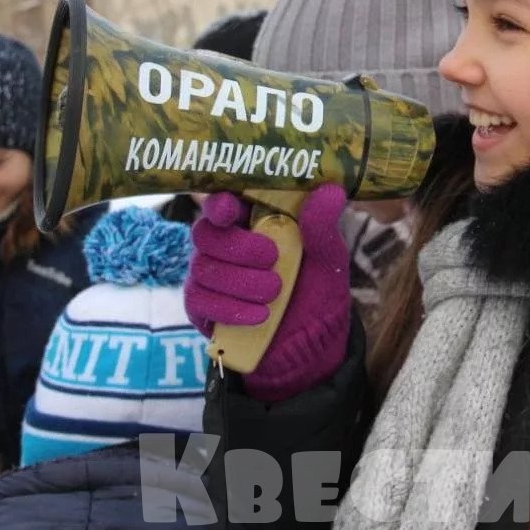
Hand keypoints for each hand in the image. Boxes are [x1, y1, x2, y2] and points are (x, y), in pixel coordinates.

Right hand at [184, 185, 351, 400]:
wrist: (310, 339)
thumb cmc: (315, 286)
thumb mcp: (326, 256)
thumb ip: (322, 225)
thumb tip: (330, 190)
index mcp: (250, 220)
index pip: (222, 200)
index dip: (220, 203)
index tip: (230, 210)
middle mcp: (222, 243)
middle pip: (205, 233)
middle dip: (239, 247)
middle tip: (272, 259)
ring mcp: (207, 274)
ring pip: (203, 268)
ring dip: (242, 282)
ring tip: (276, 293)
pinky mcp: (200, 307)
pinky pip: (199, 301)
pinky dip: (231, 308)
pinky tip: (260, 315)